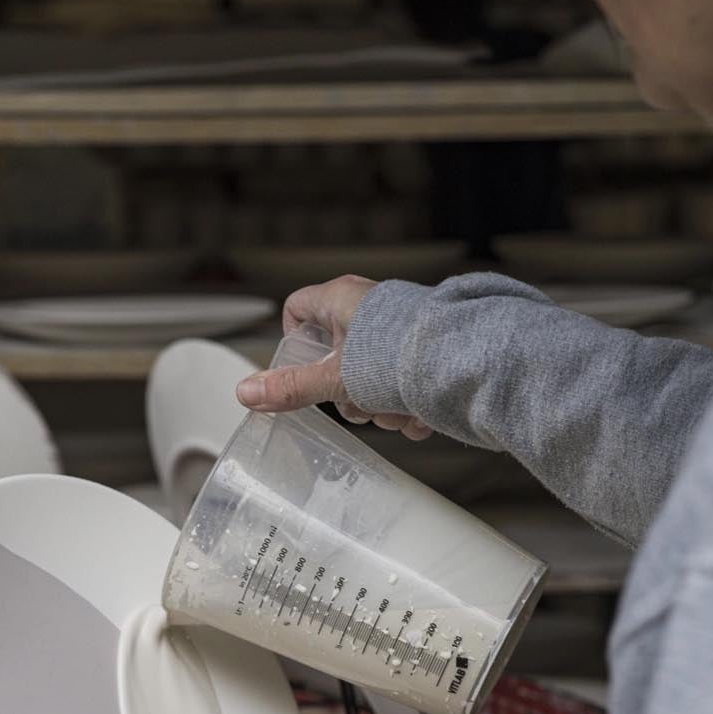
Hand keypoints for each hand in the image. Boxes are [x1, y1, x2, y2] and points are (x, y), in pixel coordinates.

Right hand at [234, 274, 433, 441]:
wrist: (466, 362)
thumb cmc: (401, 356)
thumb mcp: (335, 378)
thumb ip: (291, 388)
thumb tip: (247, 392)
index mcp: (341, 299)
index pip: (297, 309)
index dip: (293, 342)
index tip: (303, 371)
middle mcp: (370, 310)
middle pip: (336, 358)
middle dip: (349, 394)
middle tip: (359, 403)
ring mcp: (398, 331)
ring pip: (372, 378)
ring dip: (382, 407)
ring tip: (399, 409)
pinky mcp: (424, 353)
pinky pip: (402, 384)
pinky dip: (408, 407)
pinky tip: (419, 414)